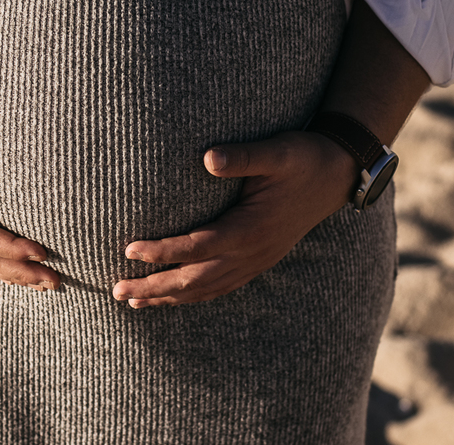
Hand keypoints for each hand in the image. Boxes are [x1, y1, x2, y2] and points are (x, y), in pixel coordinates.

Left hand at [111, 132, 356, 307]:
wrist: (337, 174)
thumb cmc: (303, 158)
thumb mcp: (277, 152)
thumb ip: (243, 156)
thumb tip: (208, 157)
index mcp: (249, 229)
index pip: (196, 247)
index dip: (161, 251)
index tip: (129, 249)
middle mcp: (251, 253)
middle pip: (194, 279)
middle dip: (154, 287)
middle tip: (116, 290)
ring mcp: (256, 261)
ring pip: (205, 289)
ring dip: (168, 297)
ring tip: (133, 302)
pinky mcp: (259, 260)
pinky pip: (221, 287)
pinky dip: (193, 295)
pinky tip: (174, 297)